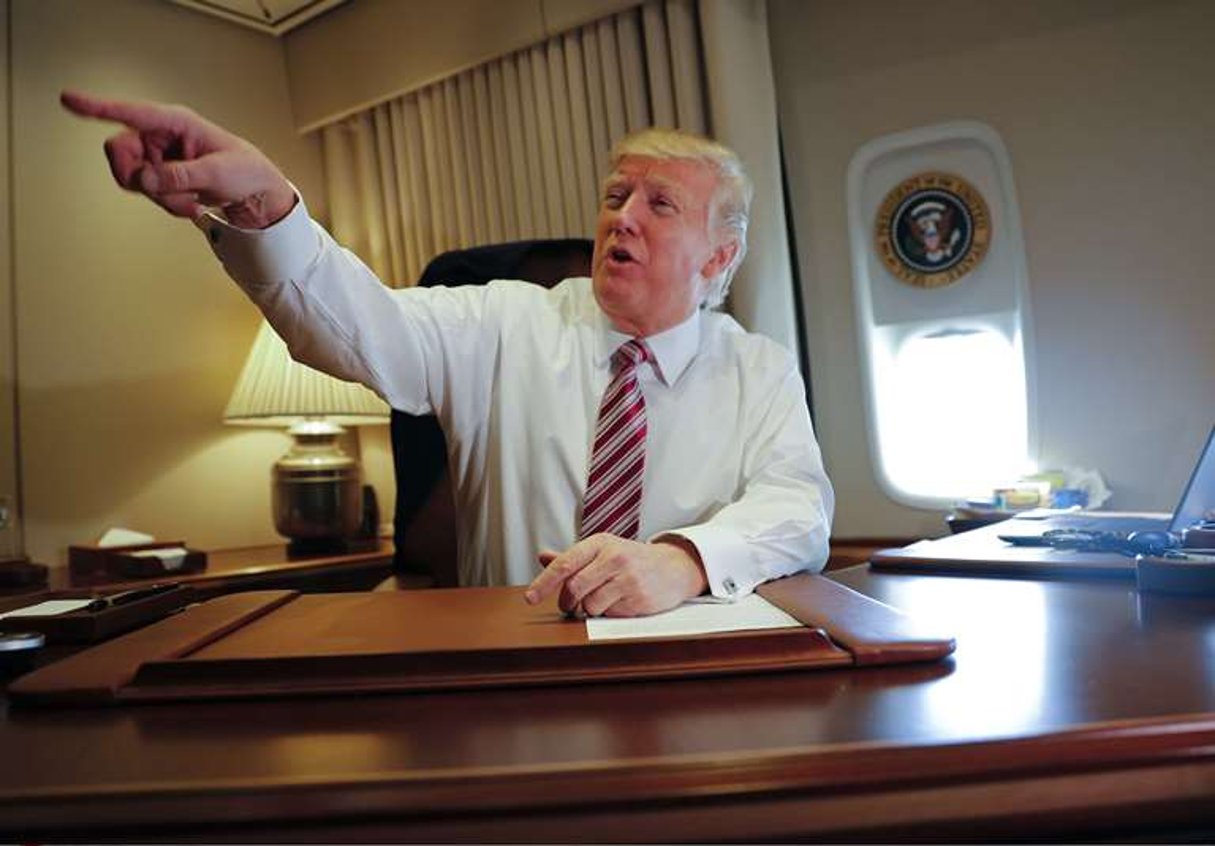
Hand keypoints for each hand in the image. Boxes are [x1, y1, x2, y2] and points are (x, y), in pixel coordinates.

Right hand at [60, 90, 295, 227]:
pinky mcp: (159, 174)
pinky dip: (166, 204)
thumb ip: (180, 176)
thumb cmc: (245, 171)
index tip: (68, 100)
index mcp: (176, 121)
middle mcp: (160, 135)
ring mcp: (157, 155)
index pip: (131, 113)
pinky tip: (190, 204)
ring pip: (131, 178)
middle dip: (139, 179)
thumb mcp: (217, 174)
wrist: (256, 194)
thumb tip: (144, 178)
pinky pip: (145, 192)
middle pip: (119, 152)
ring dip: (159, 197)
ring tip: (191, 200)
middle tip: (164, 193)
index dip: (97, 107)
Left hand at [524, 534, 707, 616]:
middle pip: (574, 588)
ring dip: (591, 608)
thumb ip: (572, 557)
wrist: (672, 567)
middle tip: (570, 605)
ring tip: (605, 598)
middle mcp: (614, 558)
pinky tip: (621, 601)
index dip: (544, 583)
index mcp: (599, 543)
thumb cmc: (630, 559)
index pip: (565, 564)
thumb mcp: (602, 551)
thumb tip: (542, 557)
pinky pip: (610, 615)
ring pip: (591, 605)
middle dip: (568, 602)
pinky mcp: (639, 598)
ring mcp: (628, 578)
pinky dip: (610, 613)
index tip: (530, 598)